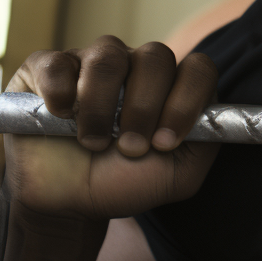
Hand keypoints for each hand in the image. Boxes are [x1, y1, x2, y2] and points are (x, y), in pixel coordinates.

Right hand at [3, 35, 218, 221]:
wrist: (68, 204)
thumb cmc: (125, 181)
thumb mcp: (177, 175)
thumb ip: (205, 145)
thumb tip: (214, 118)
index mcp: (171, 84)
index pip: (198, 67)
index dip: (186, 99)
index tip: (166, 141)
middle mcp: (136, 65)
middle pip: (156, 56)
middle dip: (145, 107)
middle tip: (130, 147)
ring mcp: (92, 63)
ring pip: (108, 56)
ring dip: (103, 106)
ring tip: (94, 143)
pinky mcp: (47, 70)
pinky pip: (57, 62)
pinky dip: (61, 90)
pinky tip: (61, 116)